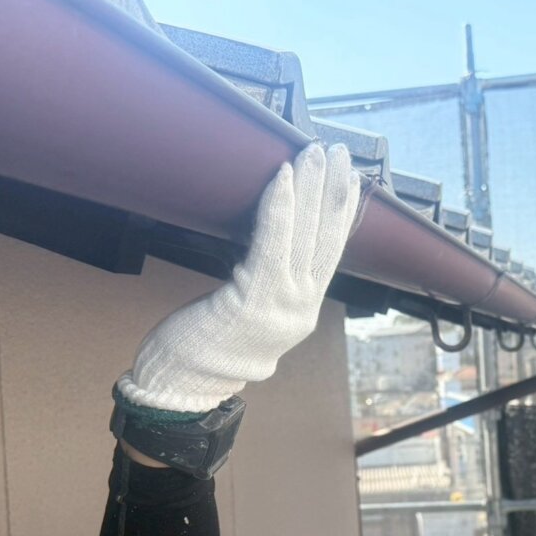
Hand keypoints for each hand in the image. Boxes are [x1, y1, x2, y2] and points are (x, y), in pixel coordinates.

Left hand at [117, 143, 359, 412]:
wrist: (185, 384)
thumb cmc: (205, 346)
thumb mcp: (248, 314)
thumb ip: (267, 285)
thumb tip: (269, 251)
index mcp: (303, 309)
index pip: (330, 252)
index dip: (342, 212)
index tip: (349, 178)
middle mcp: (302, 307)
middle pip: (325, 239)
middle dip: (334, 190)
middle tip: (340, 151)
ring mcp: (284, 306)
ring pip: (305, 237)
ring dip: (312, 188)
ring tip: (315, 152)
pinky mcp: (256, 299)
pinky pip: (273, 245)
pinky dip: (280, 207)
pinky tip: (283, 177)